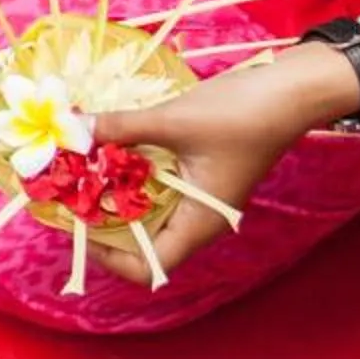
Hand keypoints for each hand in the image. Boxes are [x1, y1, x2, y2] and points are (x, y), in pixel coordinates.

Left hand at [82, 42, 359, 285]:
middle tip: (69, 192)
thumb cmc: (241, 113)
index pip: (149, 268)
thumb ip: (122, 128)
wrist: (290, 90)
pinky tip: (111, 150)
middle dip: (104, 221)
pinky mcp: (200, 176)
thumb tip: (74, 131)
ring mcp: (201, 199)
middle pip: (143, 243)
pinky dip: (133, 176)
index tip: (78, 222)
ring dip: (116, 196)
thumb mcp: (173, 120)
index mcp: (200, 224)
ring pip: (149, 214)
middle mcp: (200, 220)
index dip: (108, 255)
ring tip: (82, 169)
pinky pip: (158, 189)